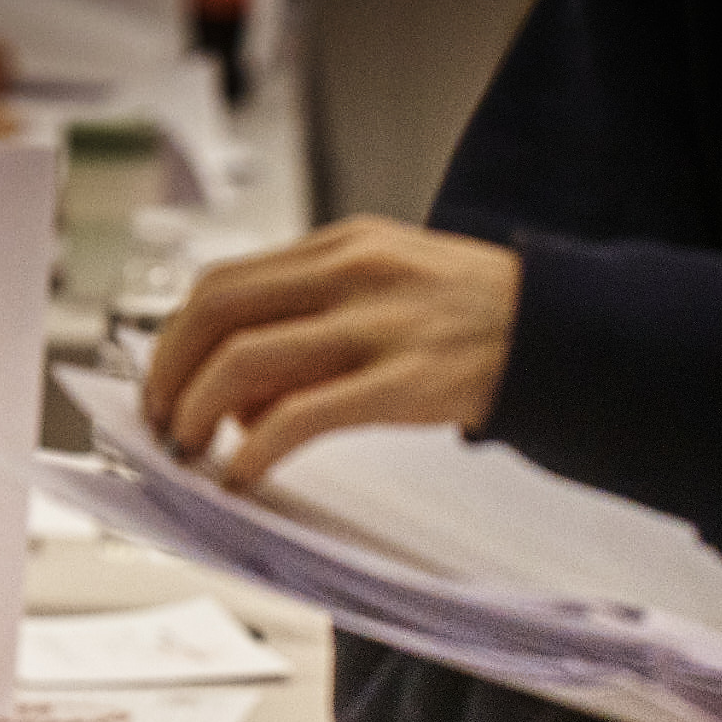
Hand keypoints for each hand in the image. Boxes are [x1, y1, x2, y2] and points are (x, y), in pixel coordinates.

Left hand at [143, 217, 520, 485]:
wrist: (560, 334)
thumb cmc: (471, 319)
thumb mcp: (386, 290)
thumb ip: (313, 322)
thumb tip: (237, 389)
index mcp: (342, 246)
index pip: (224, 282)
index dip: (175, 338)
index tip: (163, 382)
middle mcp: (350, 274)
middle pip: (216, 313)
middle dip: (169, 374)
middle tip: (160, 422)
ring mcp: (375, 326)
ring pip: (244, 362)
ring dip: (197, 412)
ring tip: (191, 451)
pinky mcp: (399, 382)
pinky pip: (299, 416)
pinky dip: (253, 449)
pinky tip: (243, 474)